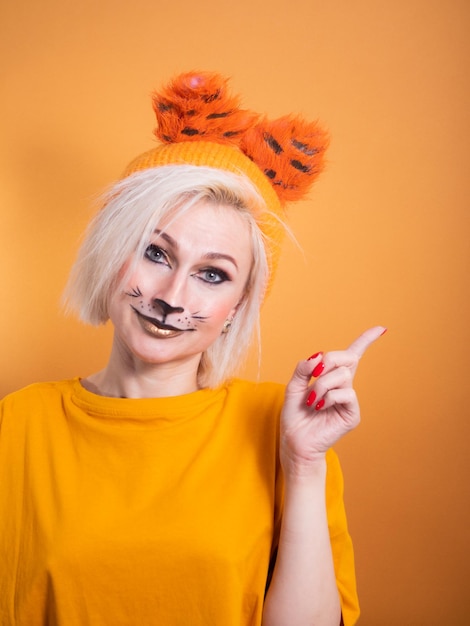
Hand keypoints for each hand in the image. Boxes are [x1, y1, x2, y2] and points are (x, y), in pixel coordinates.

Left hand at [280, 326, 385, 476]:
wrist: (294, 441)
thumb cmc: (295, 415)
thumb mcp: (293, 386)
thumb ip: (303, 369)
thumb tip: (318, 356)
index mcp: (331, 377)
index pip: (352, 355)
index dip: (366, 341)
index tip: (382, 329)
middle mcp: (343, 386)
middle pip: (346, 357)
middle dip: (329, 360)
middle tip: (313, 375)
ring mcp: (349, 400)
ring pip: (343, 375)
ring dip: (322, 385)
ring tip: (312, 400)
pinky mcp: (352, 414)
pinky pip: (346, 393)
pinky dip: (329, 397)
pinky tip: (320, 407)